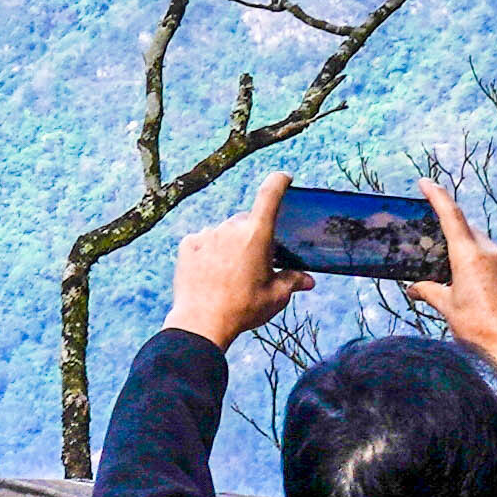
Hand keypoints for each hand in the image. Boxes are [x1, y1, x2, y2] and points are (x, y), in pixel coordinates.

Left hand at [166, 172, 311, 348]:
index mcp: (256, 235)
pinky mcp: (187, 244)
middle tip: (257, 262)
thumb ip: (292, 282)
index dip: (277, 183)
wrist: (202, 320)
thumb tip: (308, 280)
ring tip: (232, 274)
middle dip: (254, 236)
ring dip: (230, 244)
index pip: (269, 198)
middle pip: (246, 222)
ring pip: (224, 232)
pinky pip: (203, 241)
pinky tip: (212, 272)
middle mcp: (230, 228)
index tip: (283, 176)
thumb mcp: (276, 297)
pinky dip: (210, 251)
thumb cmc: (244, 308)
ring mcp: (206, 234)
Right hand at [414, 182, 496, 378]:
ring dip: (466, 248)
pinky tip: (471, 282)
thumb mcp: (448, 308)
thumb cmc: (482, 330)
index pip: (451, 215)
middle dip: (451, 228)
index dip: (437, 196)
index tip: (425, 182)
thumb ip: (429, 291)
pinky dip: (479, 261)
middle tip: (432, 236)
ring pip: (482, 244)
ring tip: (450, 266)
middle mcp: (492, 254)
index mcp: (470, 256)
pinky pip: (494, 259)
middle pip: (468, 229)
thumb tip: (414, 288)